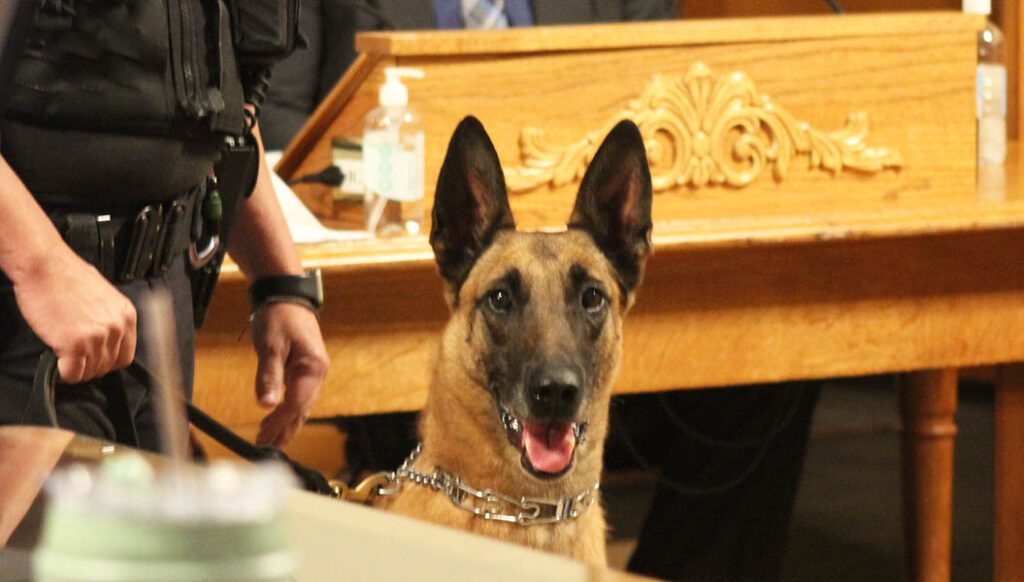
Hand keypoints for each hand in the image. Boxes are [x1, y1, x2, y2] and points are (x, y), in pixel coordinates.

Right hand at [13, 248, 135, 382]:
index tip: (94, 359)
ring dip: (76, 369)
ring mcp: (97, 337)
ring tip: (64, 356)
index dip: (107, 361)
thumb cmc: (66, 277)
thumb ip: (108, 319)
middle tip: (75, 357)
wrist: (45, 266)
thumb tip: (104, 339)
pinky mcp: (74, 344)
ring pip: (90, 372)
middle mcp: (116, 327)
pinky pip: (72, 374)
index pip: (125, 355)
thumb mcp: (103, 297)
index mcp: (126, 315)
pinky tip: (57, 361)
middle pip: (108, 366)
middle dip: (90, 365)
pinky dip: (64, 373)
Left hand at [251, 302, 328, 446]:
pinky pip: (300, 396)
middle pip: (303, 408)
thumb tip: (266, 405)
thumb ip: (269, 375)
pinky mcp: (306, 369)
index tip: (263, 438)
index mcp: (313, 367)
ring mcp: (314, 371)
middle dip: (285, 429)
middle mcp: (318, 372)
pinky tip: (280, 420)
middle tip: (266, 448)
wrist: (287, 295)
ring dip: (288, 424)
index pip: (296, 403)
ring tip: (273, 442)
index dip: (279, 422)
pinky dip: (290, 411)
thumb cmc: (279, 317)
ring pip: (303, 405)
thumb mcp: (270, 345)